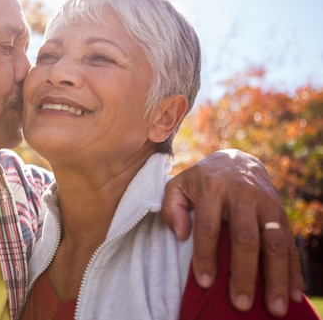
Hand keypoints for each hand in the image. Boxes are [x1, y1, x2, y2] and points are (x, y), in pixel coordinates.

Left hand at [162, 149, 303, 316]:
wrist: (236, 160)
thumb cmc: (202, 181)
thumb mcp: (178, 186)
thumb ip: (171, 207)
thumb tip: (181, 233)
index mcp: (213, 188)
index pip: (208, 226)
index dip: (206, 255)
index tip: (204, 282)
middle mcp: (243, 195)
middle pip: (245, 238)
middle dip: (244, 273)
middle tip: (241, 303)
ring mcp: (266, 204)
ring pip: (274, 243)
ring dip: (276, 277)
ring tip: (275, 307)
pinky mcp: (282, 213)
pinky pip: (290, 244)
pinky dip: (293, 270)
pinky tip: (293, 293)